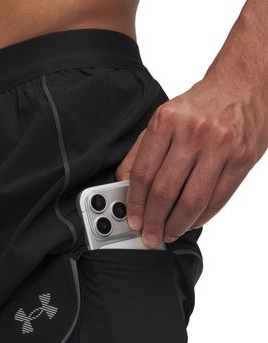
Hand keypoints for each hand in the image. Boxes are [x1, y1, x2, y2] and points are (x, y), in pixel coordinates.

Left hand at [115, 77, 267, 247]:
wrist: (244, 85)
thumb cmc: (203, 105)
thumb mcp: (166, 118)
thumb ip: (141, 151)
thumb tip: (122, 183)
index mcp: (168, 120)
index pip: (143, 173)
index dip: (135, 203)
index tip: (133, 219)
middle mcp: (193, 133)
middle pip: (165, 191)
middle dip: (153, 221)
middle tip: (149, 235)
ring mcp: (220, 147)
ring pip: (191, 201)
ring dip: (176, 225)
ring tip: (168, 233)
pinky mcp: (241, 160)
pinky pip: (216, 200)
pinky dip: (200, 218)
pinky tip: (190, 222)